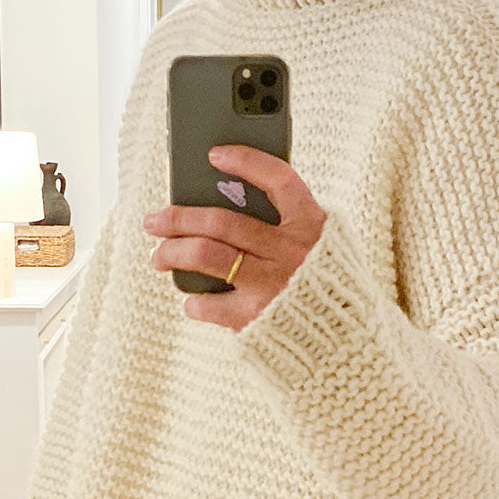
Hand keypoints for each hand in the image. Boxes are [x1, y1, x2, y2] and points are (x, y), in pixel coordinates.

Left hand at [144, 144, 325, 330]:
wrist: (344, 344)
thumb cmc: (321, 284)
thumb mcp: (318, 245)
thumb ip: (284, 223)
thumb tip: (222, 200)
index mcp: (312, 225)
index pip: (279, 180)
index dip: (246, 162)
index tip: (214, 154)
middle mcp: (292, 252)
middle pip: (221, 221)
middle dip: (179, 217)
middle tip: (154, 220)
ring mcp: (272, 285)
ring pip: (205, 255)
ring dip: (172, 252)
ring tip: (158, 257)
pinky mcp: (255, 318)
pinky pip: (207, 303)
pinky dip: (194, 302)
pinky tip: (193, 300)